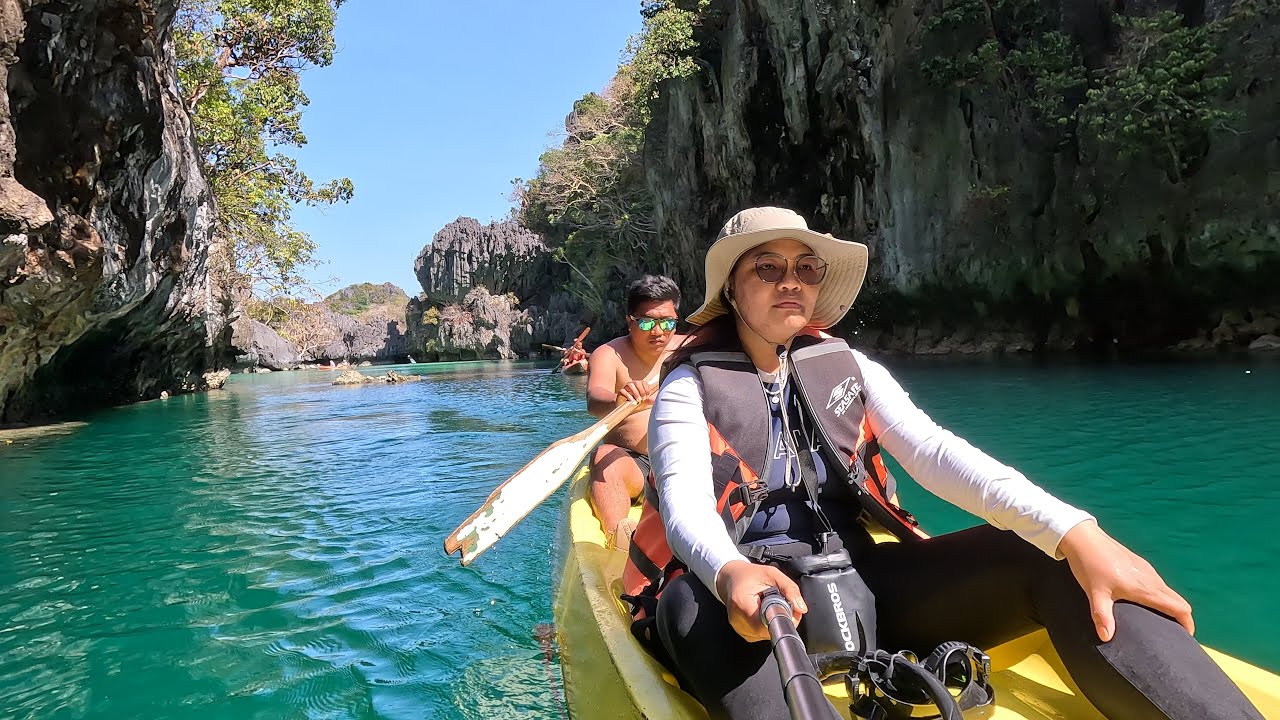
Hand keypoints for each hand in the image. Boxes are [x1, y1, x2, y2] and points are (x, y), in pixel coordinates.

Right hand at [617, 380, 656, 406]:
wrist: (624, 408)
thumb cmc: (634, 404)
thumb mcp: (642, 403)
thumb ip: (648, 401)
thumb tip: (655, 400)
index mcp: (639, 386)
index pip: (644, 382)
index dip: (646, 389)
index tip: (647, 396)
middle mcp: (632, 384)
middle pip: (637, 382)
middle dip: (641, 391)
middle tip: (643, 398)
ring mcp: (626, 387)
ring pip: (630, 385)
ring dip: (635, 392)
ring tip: (638, 400)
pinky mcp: (620, 391)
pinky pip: (624, 390)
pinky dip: (628, 395)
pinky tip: (631, 400)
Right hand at [715, 560, 806, 642]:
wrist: (730, 577)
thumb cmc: (748, 575)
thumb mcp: (772, 574)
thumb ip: (789, 589)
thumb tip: (801, 607)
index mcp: (742, 602)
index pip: (766, 623)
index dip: (781, 618)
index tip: (786, 609)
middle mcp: (737, 618)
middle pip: (767, 631)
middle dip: (778, 619)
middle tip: (778, 604)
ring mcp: (737, 627)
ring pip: (764, 634)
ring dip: (771, 623)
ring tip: (767, 607)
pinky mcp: (740, 631)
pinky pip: (758, 634)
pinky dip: (764, 625)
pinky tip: (762, 613)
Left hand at [1059, 520, 1193, 641]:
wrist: (1084, 538)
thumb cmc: (1090, 565)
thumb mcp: (1095, 593)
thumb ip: (1102, 616)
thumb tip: (1106, 637)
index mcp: (1146, 588)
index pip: (1180, 607)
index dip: (1188, 624)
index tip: (1186, 638)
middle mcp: (1151, 578)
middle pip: (1178, 601)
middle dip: (1182, 619)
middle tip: (1173, 635)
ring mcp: (1147, 570)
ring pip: (1168, 591)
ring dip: (1170, 607)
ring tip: (1160, 622)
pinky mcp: (1140, 564)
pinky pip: (1158, 583)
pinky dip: (1160, 596)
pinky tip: (1145, 604)